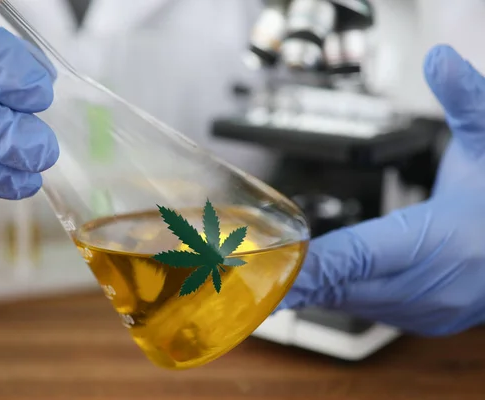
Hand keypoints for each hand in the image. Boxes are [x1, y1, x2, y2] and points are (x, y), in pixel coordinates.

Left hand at [279, 44, 484, 336]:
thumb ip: (466, 102)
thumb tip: (440, 58)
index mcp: (440, 240)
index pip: (355, 253)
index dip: (304, 264)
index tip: (260, 270)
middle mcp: (429, 284)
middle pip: (339, 284)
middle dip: (286, 280)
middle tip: (233, 278)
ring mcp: (426, 309)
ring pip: (348, 300)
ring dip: (304, 290)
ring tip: (255, 281)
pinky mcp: (423, 318)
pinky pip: (363, 308)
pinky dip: (331, 295)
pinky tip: (303, 285)